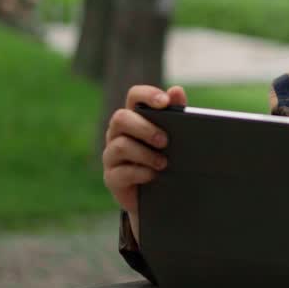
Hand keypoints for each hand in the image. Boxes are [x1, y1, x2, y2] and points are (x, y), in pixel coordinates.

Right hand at [102, 84, 186, 243]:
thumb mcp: (174, 138)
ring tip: (164, 163)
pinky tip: (154, 176)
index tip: (165, 102)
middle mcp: (117, 133)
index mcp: (134, 118)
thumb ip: (176, 115)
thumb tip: (177, 91)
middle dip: (144, 128)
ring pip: (121, 145)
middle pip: (121, 118)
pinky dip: (141, 172)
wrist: (160, 196)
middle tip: (165, 140)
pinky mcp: (112, 177)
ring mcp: (111, 155)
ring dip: (145, 153)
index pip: (134, 96)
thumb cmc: (165, 158)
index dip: (147, 95)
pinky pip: (121, 172)